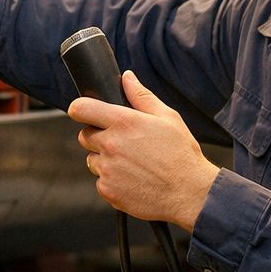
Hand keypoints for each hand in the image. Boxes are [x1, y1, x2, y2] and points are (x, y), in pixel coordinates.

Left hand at [69, 71, 219, 232]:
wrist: (190, 193)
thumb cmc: (181, 154)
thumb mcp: (167, 117)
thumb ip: (142, 96)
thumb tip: (127, 77)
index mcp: (123, 122)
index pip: (81, 109)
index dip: (80, 110)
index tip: (85, 113)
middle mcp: (111, 144)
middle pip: (84, 136)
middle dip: (97, 137)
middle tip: (122, 143)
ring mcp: (107, 169)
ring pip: (92, 160)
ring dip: (105, 160)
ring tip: (132, 164)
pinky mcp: (108, 190)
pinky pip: (100, 182)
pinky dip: (112, 181)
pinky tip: (133, 179)